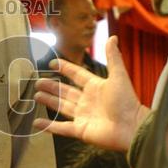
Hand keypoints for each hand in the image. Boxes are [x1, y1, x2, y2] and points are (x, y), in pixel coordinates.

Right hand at [33, 35, 148, 151]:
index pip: (77, 75)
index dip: (65, 68)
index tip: (52, 63)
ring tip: (36, 95)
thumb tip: (113, 37)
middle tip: (38, 82)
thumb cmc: (127, 102)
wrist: (131, 127)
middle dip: (52, 86)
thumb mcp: (118, 76)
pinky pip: (61, 128)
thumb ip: (113, 57)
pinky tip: (37, 122)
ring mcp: (83, 116)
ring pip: (62, 107)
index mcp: (96, 87)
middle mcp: (88, 101)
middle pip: (66, 91)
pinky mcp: (80, 130)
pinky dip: (49, 126)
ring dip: (49, 101)